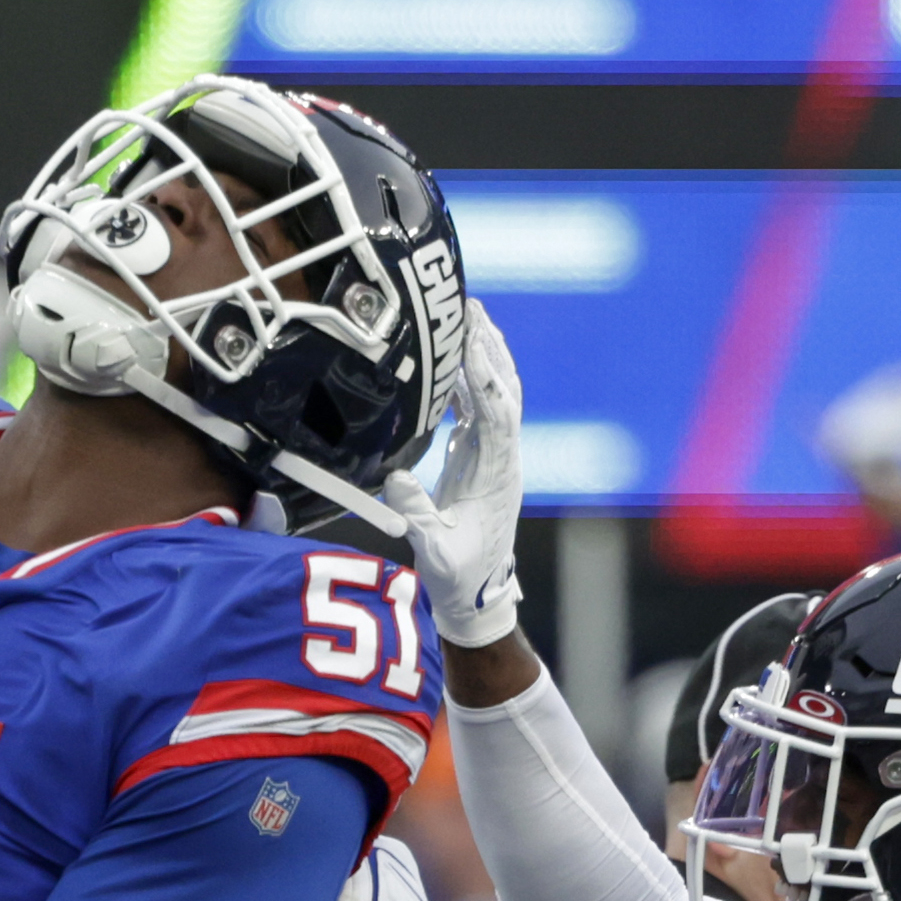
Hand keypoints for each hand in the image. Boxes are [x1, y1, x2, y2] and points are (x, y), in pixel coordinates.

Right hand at [386, 306, 525, 652]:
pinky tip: (448, 354)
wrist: (475, 594)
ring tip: (466, 314)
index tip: (469, 341)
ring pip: (495, 392)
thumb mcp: (433, 553)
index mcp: (498, 475)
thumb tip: (395, 476)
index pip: (497, 414)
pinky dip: (466, 377)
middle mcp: (503, 457)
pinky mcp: (477, 454)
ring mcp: (493, 453)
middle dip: (490, 347)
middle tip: (472, 306)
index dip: (485, 377)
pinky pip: (476, 407)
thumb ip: (416, 516)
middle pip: (505, 390)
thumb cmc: (457, 577)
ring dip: (483, 353)